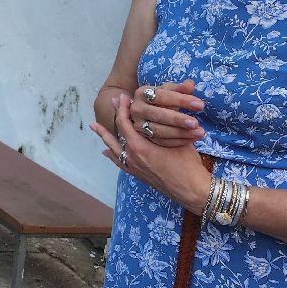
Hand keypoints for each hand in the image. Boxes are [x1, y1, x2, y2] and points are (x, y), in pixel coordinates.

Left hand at [90, 93, 209, 212]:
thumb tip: (166, 105)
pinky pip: (120, 163)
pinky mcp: (138, 175)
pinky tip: (105, 152)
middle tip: (111, 102)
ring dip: (105, 136)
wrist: (192, 190)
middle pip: (117, 133)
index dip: (122, 108)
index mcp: (139, 147)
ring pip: (114, 148)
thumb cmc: (188, 164)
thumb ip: (170, 123)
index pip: (124, 123)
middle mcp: (131, 157)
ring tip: (94, 126)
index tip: (122, 97)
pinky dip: (112, 155)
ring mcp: (133, 167)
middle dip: (115, 116)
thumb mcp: (180, 139)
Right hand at [129, 79, 204, 146]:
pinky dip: (179, 141)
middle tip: (196, 123)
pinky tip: (193, 138)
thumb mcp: (169, 91)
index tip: (200, 105)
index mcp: (142, 93)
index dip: (181, 100)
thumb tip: (190, 84)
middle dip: (178, 120)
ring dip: (181, 132)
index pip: (162, 96)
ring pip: (160, 131)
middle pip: (158, 115)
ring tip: (199, 132)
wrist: (149, 112)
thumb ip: (180, 89)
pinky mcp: (145, 138)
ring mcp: (139, 125)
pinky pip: (163, 142)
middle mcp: (137, 109)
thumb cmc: (162, 99)